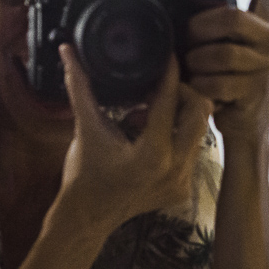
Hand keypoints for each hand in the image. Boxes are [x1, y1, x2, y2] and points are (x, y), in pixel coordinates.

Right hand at [55, 44, 213, 239]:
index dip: (169, 74)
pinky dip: (176, 138)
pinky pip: (192, 151)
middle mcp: (175, 169)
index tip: (169, 56)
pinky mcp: (184, 188)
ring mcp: (183, 181)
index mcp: (153, 154)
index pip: (170, 101)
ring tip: (145, 117)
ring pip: (199, 131)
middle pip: (200, 112)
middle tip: (158, 89)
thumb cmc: (83, 173)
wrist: (87, 217)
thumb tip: (68, 51)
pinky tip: (150, 138)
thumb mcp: (85, 128)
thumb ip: (80, 87)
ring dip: (178, 117)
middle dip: (182, 95)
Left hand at [183, 0, 268, 139]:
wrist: (247, 125)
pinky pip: (215, 83)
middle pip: (232, 16)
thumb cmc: (228, 74)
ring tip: (193, 68)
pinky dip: (198, 87)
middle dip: (199, 28)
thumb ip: (207, 5)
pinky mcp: (256, 92)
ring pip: (221, 54)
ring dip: (196, 62)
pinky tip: (198, 88)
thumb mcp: (224, 37)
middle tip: (187, 39)